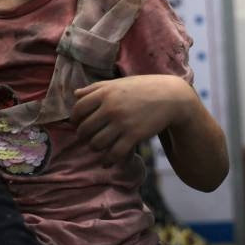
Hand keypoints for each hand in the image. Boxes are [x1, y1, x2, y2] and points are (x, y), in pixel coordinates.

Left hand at [71, 75, 191, 166]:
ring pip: (97, 144)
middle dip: (84, 136)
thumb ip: (95, 88)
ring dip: (95, 148)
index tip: (78, 124)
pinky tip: (108, 160)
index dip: (75, 120)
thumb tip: (75, 94)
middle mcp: (111, 108)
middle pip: (85, 129)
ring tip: (99, 146)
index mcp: (105, 93)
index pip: (78, 109)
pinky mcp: (134, 136)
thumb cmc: (142, 88)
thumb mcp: (117, 83)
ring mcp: (122, 123)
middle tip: (88, 137)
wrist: (170, 97)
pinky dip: (109, 160)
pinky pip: (114, 154)